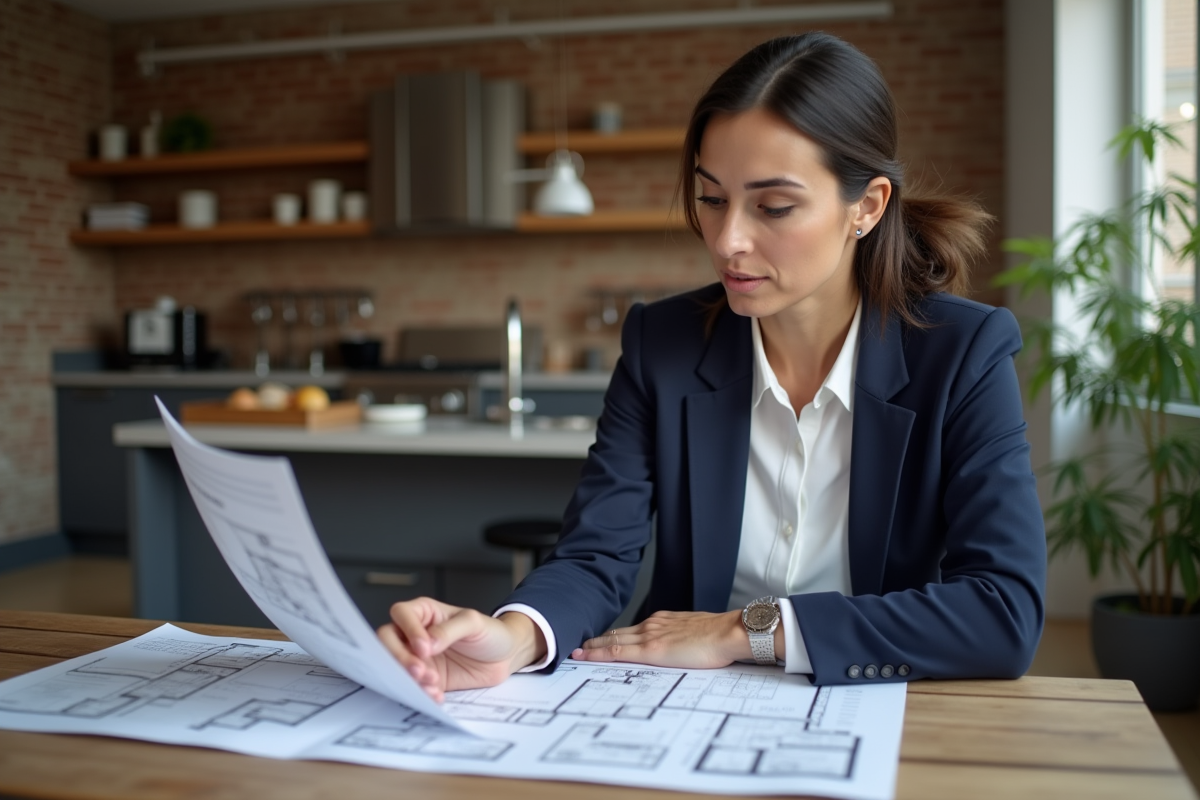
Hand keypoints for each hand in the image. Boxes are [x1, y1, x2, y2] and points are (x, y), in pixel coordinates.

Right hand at [377, 597, 545, 701]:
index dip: (408, 630)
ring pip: (396, 666)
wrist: (505, 657)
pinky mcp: (426, 678)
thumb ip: (449, 630)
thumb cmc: (490, 632)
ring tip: (432, 685)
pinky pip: (413, 686)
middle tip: (420, 671)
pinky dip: (421, 692)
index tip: (425, 648)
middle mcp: (415, 634)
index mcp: (425, 613)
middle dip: (400, 658)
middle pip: (388, 641)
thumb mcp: (474, 623)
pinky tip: (436, 695)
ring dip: (408, 678)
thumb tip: (427, 643)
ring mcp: (419, 658)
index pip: (401, 614)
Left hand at [571, 609, 776, 668]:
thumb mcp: (695, 633)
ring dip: (592, 647)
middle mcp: (653, 625)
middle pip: (617, 633)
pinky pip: (617, 651)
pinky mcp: (652, 650)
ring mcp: (650, 636)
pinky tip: (585, 657)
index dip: (613, 636)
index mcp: (663, 621)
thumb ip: (682, 638)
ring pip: (612, 640)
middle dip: (596, 641)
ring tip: (576, 652)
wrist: (729, 632)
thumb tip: (680, 648)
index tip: (599, 641)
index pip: (631, 630)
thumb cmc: (720, 636)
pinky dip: (598, 654)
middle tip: (578, 646)